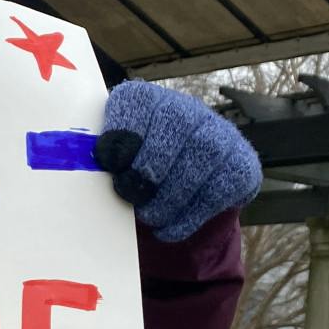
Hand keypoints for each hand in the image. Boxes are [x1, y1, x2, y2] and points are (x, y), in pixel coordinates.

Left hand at [94, 80, 261, 242]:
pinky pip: (217, 190)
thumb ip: (101, 158)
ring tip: (149, 216)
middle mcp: (188, 108)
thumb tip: (86, 167)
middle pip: (174, 126)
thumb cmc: (133, 174)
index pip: (137, 101)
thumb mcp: (111, 160)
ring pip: (200, 159)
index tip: (110, 162)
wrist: (184, 188)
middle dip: (149, 167)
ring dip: (169, 196)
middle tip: (130, 194)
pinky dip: (188, 216)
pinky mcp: (242, 165)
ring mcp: (221, 134)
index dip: (123, 131)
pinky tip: (168, 229)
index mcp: (147, 100)